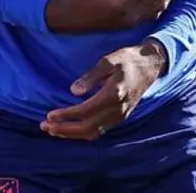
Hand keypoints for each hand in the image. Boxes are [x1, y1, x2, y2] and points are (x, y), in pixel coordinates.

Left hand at [41, 39, 167, 139]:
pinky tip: (71, 129)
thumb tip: (73, 91)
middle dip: (64, 130)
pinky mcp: (121, 118)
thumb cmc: (127, 60)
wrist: (150, 65)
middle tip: (45, 126)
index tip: (49, 114)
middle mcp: (117, 110)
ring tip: (54, 130)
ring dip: (72, 134)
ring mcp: (120, 116)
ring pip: (93, 133)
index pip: (85, 111)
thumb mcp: (108, 61)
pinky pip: (99, 131)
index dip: (66, 115)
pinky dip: (83, 133)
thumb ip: (90, 77)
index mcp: (113, 94)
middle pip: (87, 128)